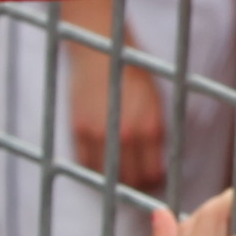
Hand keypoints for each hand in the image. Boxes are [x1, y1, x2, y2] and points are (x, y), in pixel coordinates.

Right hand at [95, 44, 181, 192]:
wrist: (103, 52)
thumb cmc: (133, 76)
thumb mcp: (155, 104)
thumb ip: (155, 135)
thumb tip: (156, 167)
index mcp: (151, 127)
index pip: (153, 174)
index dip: (153, 181)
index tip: (151, 179)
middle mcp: (126, 134)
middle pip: (130, 180)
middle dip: (134, 184)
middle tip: (134, 178)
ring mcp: (100, 134)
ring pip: (106, 176)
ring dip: (112, 178)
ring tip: (117, 170)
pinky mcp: (79, 130)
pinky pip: (85, 164)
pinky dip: (93, 167)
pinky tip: (100, 160)